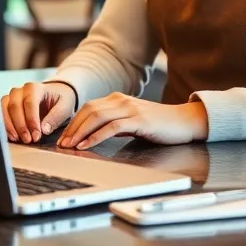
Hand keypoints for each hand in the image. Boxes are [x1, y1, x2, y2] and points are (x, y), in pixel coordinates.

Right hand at [1, 81, 76, 143]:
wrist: (56, 94)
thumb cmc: (60, 99)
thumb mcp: (64, 108)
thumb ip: (54, 118)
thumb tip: (44, 130)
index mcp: (35, 87)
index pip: (30, 103)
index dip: (32, 121)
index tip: (36, 136)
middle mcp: (21, 90)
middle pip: (14, 106)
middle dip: (20, 125)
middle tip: (28, 140)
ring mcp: (12, 97)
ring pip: (5, 109)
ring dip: (10, 126)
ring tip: (18, 139)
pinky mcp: (7, 105)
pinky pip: (0, 113)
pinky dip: (4, 126)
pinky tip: (11, 136)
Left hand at [58, 93, 208, 149]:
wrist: (185, 122)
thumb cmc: (159, 125)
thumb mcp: (132, 121)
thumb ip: (114, 123)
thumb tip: (93, 134)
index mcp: (118, 99)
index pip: (88, 108)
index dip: (73, 122)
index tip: (63, 136)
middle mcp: (121, 100)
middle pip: (88, 111)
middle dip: (72, 127)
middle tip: (61, 143)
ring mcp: (130, 109)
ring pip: (97, 117)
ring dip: (80, 132)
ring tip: (70, 145)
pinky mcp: (138, 120)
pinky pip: (111, 127)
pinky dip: (96, 136)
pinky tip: (87, 145)